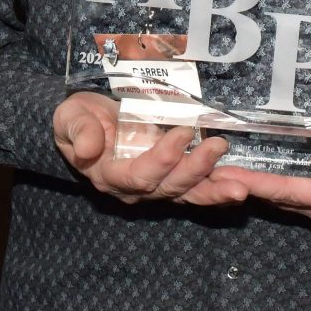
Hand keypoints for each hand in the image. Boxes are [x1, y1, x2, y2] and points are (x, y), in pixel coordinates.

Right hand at [52, 92, 242, 205]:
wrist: (87, 123)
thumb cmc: (78, 119)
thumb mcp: (69, 118)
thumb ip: (79, 131)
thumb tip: (88, 149)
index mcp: (109, 175)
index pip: (139, 174)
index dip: (162, 157)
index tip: (183, 132)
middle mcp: (135, 188)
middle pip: (169, 186)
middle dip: (195, 169)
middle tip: (218, 147)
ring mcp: (156, 186)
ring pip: (187, 193)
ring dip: (215, 190)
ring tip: (240, 186)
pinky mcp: (173, 179)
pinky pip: (197, 189)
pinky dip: (218, 189)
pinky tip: (241, 187)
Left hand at [211, 106, 310, 228]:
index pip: (287, 190)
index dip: (255, 183)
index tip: (224, 175)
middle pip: (275, 198)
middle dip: (240, 186)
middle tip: (202, 171)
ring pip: (276, 197)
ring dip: (246, 185)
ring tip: (210, 170)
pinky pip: (282, 191)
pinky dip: (260, 180)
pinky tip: (237, 168)